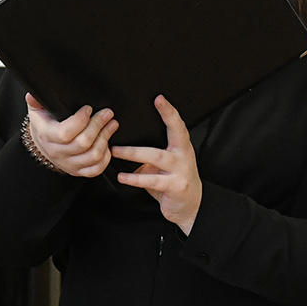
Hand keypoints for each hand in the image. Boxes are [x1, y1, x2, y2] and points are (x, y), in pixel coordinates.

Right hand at [21, 94, 114, 176]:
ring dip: (105, 138)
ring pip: (93, 156)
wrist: (42, 142)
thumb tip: (32, 96)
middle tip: (107, 113)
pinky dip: (106, 157)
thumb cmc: (44, 122)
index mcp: (46, 136)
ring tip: (111, 124)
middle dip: (98, 125)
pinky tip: (107, 144)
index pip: (65, 133)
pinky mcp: (78, 170)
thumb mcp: (37, 109)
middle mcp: (57, 153)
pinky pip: (96, 169)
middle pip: (83, 143)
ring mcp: (68, 164)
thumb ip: (36, 101)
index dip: (80, 120)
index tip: (88, 108)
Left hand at [111, 95, 203, 232]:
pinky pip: (151, 180)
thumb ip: (148, 156)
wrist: (190, 206)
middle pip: (173, 133)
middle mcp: (183, 155)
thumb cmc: (173, 182)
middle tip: (140, 116)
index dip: (169, 111)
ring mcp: (181, 170)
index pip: (177, 124)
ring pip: (156, 156)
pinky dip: (135, 178)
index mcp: (181, 147)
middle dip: (161, 120)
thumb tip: (123, 146)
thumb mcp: (163, 165)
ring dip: (133, 153)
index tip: (159, 99)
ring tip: (116, 151)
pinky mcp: (175, 186)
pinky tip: (122, 177)